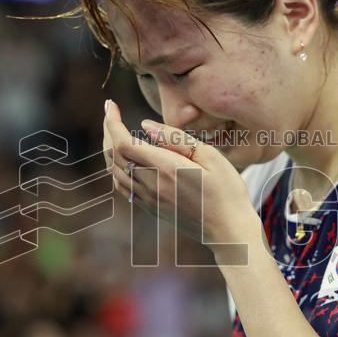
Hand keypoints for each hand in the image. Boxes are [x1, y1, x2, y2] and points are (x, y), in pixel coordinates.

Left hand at [102, 99, 257, 247]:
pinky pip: (122, 186)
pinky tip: (125, 158)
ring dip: (110, 149)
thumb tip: (144, 125)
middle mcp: (151, 185)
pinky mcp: (150, 208)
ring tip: (115, 131)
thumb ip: (175, 139)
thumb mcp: (210, 156)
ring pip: (114, 171)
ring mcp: (149, 199)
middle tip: (111, 113)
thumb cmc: (226, 191)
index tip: (110, 105)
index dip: (111, 122)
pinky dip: (116, 167)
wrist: (229, 231)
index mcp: (166, 169)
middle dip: (108, 131)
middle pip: (113, 156)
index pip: (123, 143)